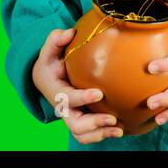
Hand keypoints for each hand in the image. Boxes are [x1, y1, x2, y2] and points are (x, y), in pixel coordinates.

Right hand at [32, 27, 125, 144]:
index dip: (82, 98)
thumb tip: (70, 33)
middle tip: (112, 118)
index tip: (99, 93)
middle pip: (75, 124)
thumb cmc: (51, 63)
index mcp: (55, 92)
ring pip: (82, 134)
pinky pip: (89, 135)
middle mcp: (63, 109)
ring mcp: (72, 117)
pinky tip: (120, 129)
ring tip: (119, 129)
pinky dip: (102, 135)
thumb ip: (56, 39)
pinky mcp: (81, 120)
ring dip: (100, 134)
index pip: (67, 98)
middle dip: (93, 123)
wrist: (47, 79)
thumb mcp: (49, 50)